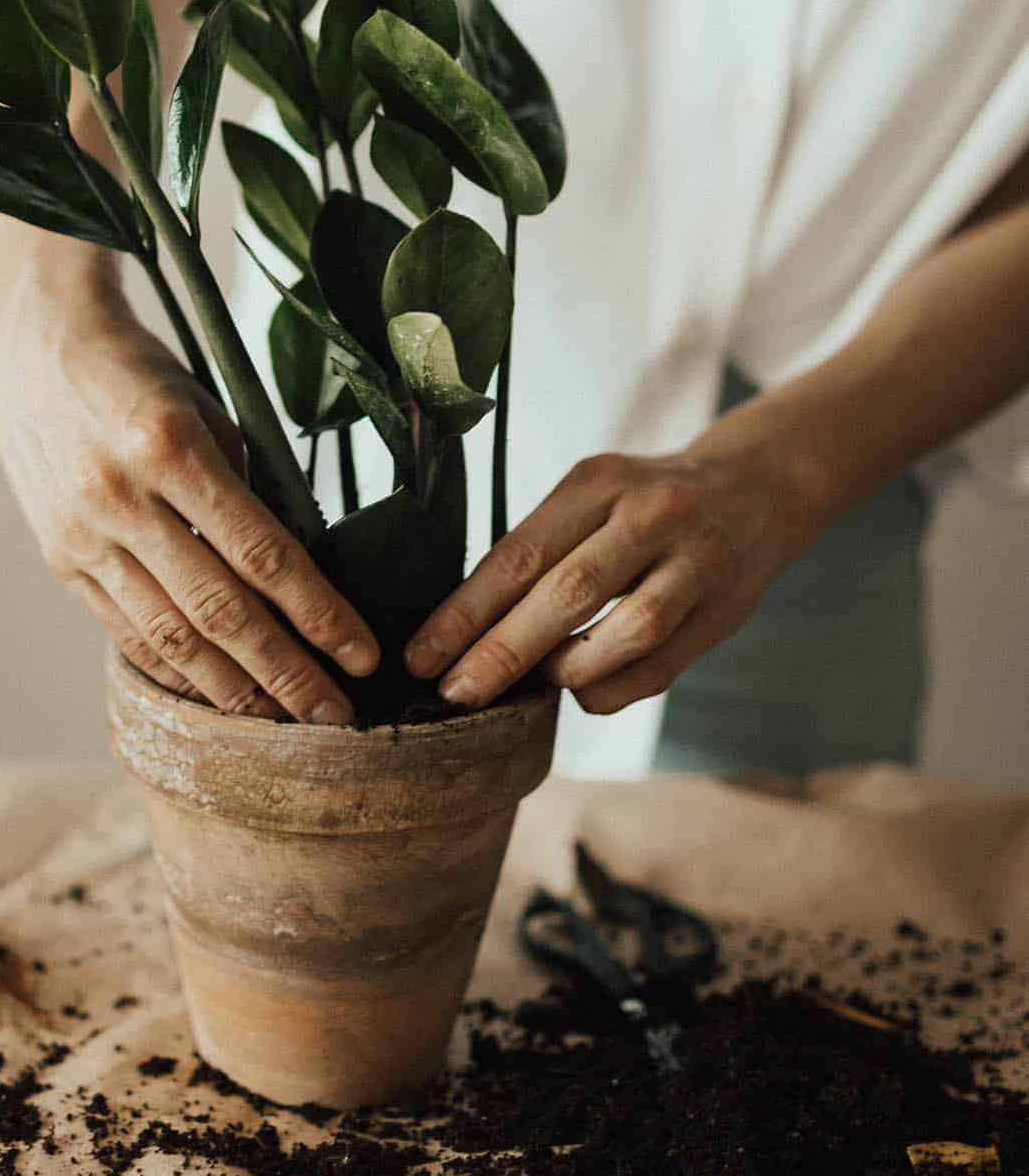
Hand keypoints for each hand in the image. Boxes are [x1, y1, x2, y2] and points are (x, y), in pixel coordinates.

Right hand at [0, 284, 378, 724]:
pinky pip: (125, 631)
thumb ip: (245, 490)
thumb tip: (295, 576)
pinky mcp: (59, 558)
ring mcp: (83, 535)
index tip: (362, 655)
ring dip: (233, 689)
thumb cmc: (140, 374)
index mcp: (171, 447)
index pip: (262, 553)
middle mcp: (121, 497)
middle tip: (335, 717)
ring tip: (281, 722)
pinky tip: (215, 694)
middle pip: (219, 611)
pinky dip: (175, 670)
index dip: (318, 613)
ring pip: (170, 637)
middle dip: (285, 673)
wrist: (35, 346)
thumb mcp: (206, 410)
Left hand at [403, 441, 816, 715]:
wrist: (755, 489)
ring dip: (567, 668)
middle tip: (454, 693)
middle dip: (501, 651)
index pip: (519, 553)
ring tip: (531, 686)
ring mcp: (694, 562)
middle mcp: (649, 515)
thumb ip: (541, 550)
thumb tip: (464, 628)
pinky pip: (660, 666)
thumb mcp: (591, 496)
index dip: (465, 612)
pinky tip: (582, 689)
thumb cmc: (644, 503)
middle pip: (567, 592)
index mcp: (598, 482)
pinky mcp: (722, 609)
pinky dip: (610, 688)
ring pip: (625, 632)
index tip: (421, 656)